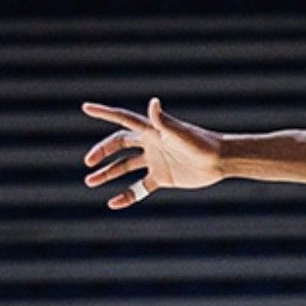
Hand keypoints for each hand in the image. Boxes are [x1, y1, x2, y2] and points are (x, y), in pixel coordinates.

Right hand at [82, 97, 223, 208]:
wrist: (220, 161)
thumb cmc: (201, 143)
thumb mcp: (179, 133)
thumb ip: (163, 120)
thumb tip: (153, 102)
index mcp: (151, 130)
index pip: (123, 119)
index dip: (104, 113)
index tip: (86, 107)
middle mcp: (150, 144)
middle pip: (119, 144)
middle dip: (102, 151)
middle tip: (88, 162)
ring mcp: (155, 161)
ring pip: (125, 167)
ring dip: (107, 173)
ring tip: (89, 182)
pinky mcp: (162, 177)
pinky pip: (140, 187)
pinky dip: (127, 195)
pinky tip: (113, 203)